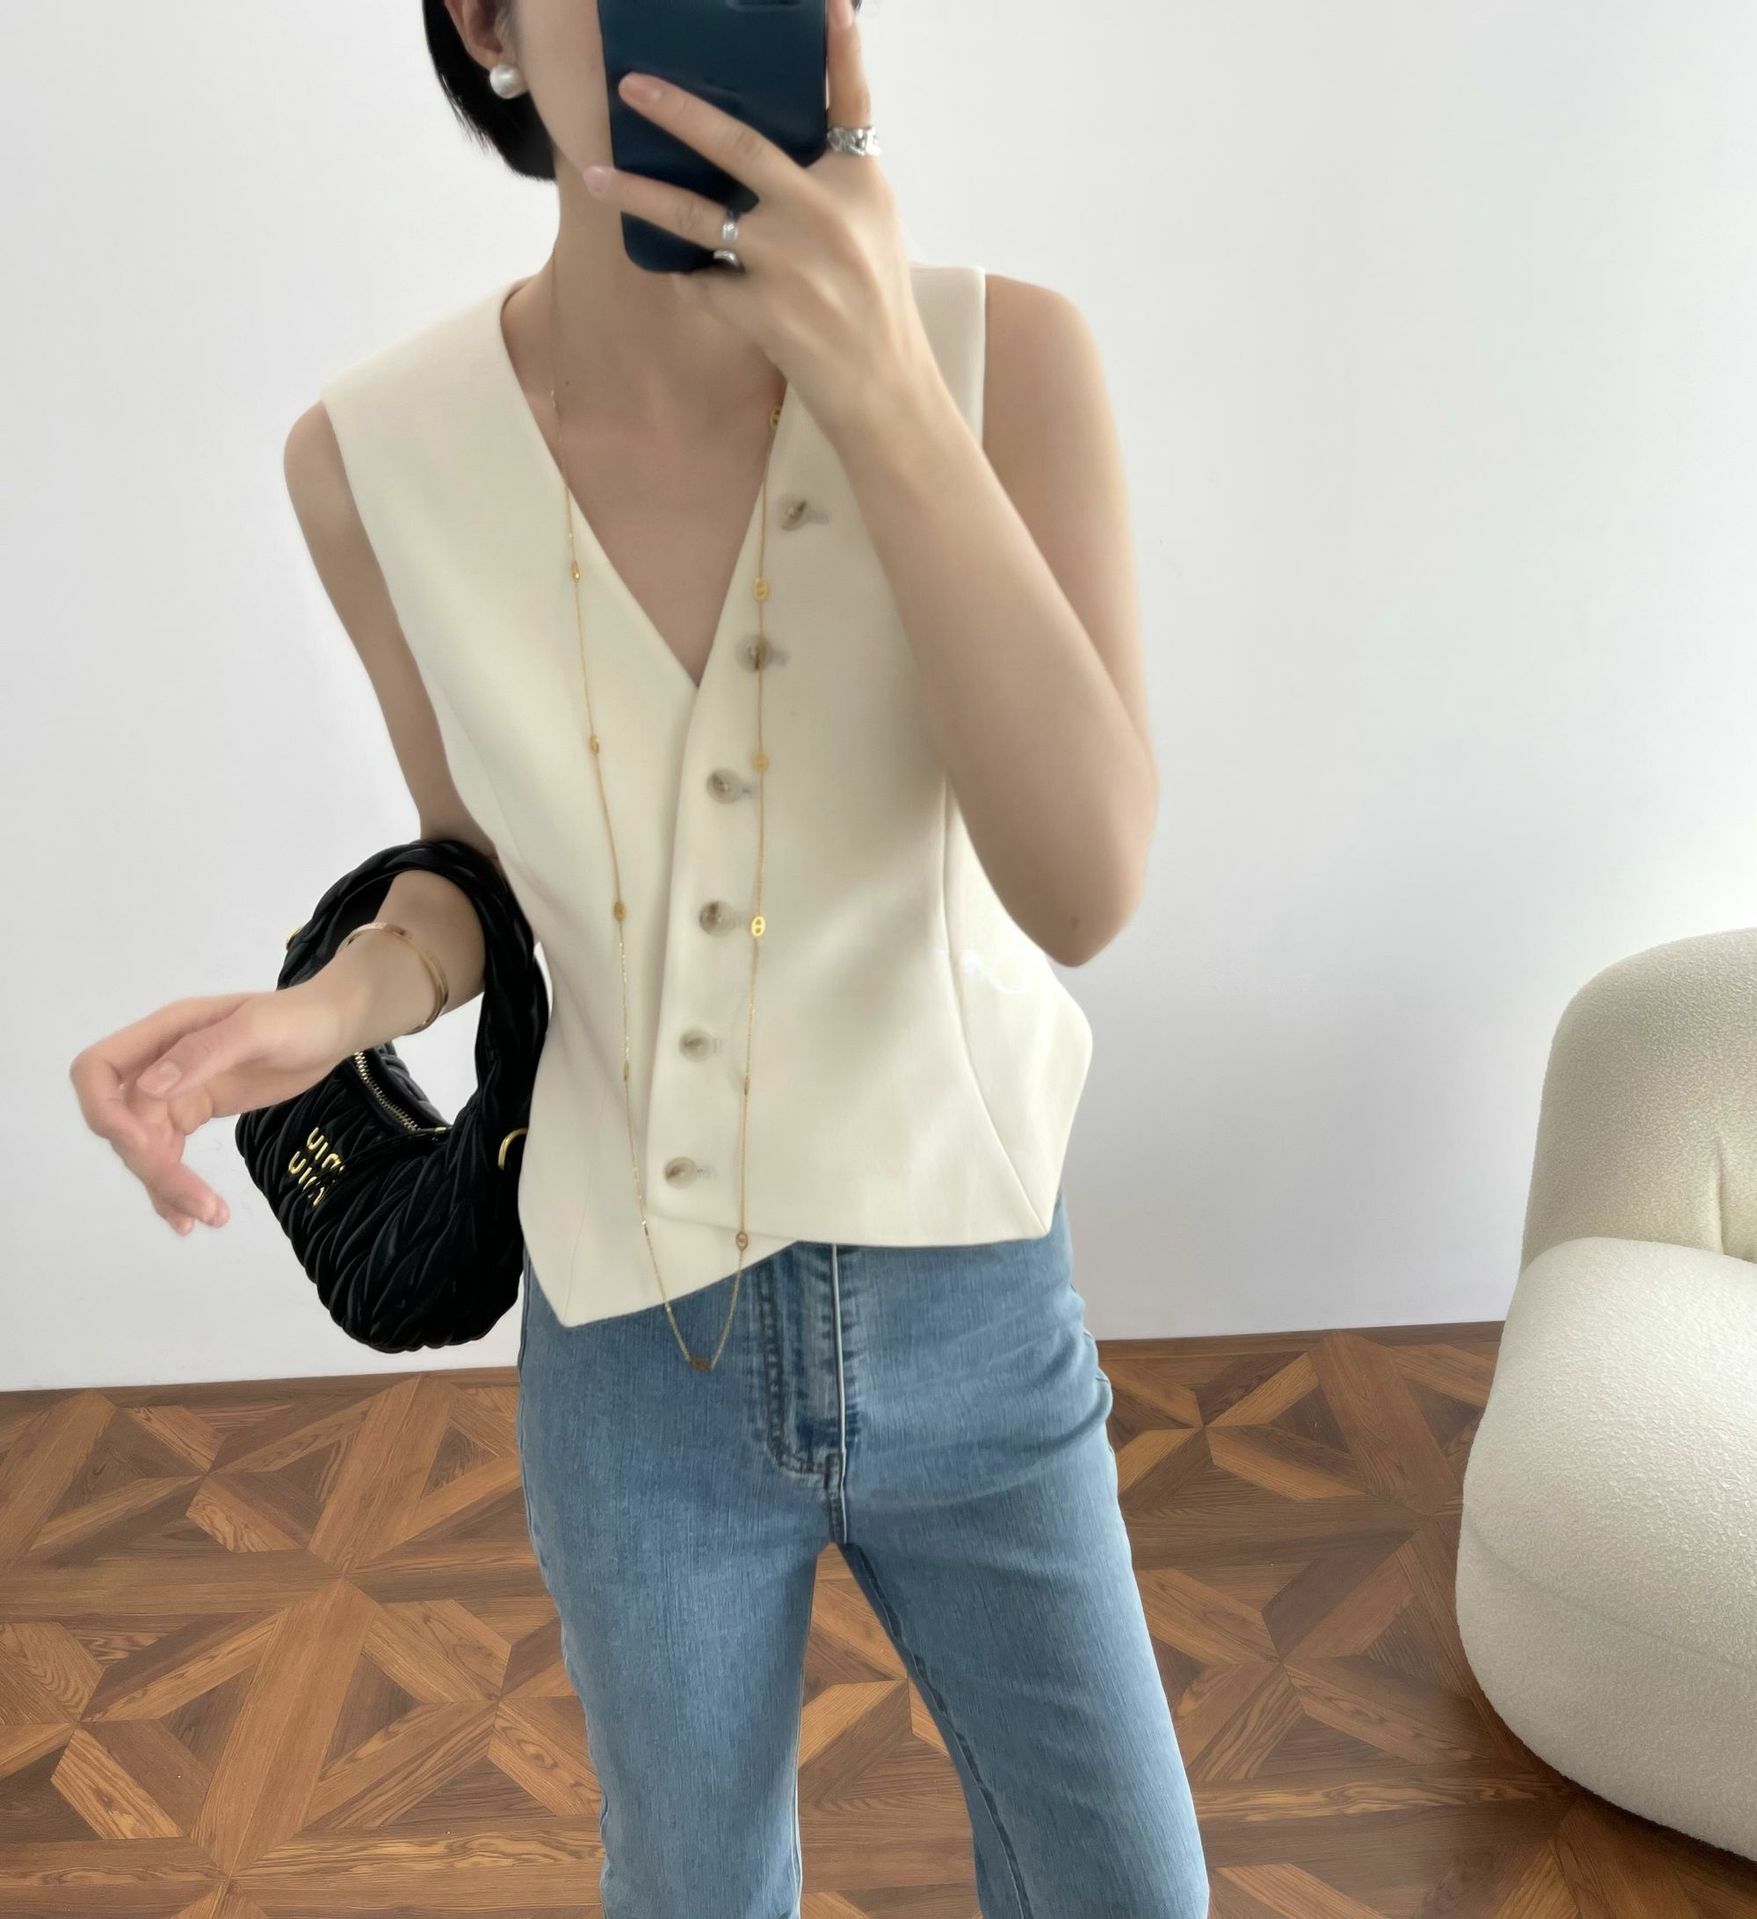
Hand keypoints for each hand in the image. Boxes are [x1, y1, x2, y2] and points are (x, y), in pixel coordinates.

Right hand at [68, 983, 355, 1236]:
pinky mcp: (195, 1112)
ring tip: (210, 1216)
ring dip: (166, 1187)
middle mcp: (159, 1064)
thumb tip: (148, 1088)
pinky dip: (173, 1186)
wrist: (332, 1027)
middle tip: (200, 1203)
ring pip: (145, 1148)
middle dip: (152, 1166)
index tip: (140, 1143)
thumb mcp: (257, 1030)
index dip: (104, 1111)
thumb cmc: (299, 1019)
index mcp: (163, 1034)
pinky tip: (191, 1218)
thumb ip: (204, 1053)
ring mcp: (176, 1091)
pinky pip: (168, 1153)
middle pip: (124, 1125)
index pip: (97, 1070)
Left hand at [582, 0, 938, 444]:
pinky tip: (703, 287)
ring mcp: (790, 263)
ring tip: (595, 175)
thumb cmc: (872, 299)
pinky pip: (704, 283)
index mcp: (856, 183)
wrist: (882, 387)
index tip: (825, 1)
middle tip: (633, 86)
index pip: (848, 102)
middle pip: (740, 147)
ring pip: (696, 218)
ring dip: (639, 194)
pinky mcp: (764, 311)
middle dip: (679, 112)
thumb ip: (828, 175)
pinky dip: (696, 283)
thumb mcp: (871, 223)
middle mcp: (823, 213)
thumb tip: (759, 138)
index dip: (839, 46)